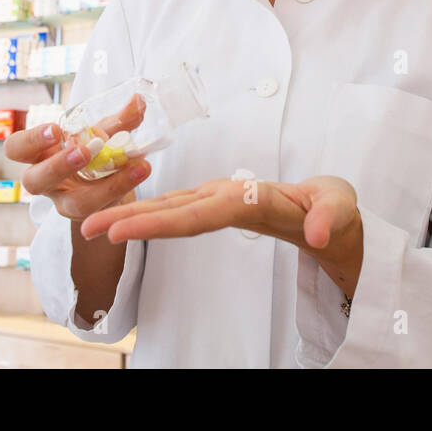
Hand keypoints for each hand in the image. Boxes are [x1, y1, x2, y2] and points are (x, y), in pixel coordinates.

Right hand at [3, 95, 151, 222]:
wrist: (108, 182)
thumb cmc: (93, 150)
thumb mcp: (102, 131)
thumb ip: (119, 118)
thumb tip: (139, 99)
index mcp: (38, 153)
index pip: (16, 148)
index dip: (31, 140)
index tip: (56, 129)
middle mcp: (45, 181)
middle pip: (34, 181)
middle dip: (57, 167)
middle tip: (84, 151)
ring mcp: (65, 202)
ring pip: (74, 204)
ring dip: (103, 186)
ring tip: (129, 165)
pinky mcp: (90, 216)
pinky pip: (103, 209)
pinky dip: (123, 187)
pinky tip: (140, 170)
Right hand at [80, 174, 361, 269]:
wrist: (331, 208)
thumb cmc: (335, 207)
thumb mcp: (343, 208)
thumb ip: (331, 217)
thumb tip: (318, 235)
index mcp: (252, 196)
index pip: (202, 212)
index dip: (163, 222)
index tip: (126, 230)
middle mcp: (228, 195)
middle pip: (174, 208)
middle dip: (131, 217)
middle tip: (88, 227)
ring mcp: (219, 200)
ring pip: (169, 208)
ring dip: (132, 217)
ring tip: (92, 228)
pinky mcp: (215, 208)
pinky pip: (176, 212)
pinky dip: (146, 217)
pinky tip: (121, 225)